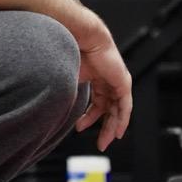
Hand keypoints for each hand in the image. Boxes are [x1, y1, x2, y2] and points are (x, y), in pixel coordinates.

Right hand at [75, 36, 133, 152]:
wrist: (83, 38)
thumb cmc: (74, 52)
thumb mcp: (69, 79)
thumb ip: (68, 94)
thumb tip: (56, 110)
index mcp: (97, 79)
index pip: (97, 104)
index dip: (89, 118)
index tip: (80, 128)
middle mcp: (108, 81)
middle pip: (109, 110)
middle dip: (104, 128)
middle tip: (100, 143)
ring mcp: (118, 82)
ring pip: (117, 110)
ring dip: (112, 127)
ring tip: (106, 140)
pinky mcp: (124, 82)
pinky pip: (125, 106)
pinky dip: (122, 120)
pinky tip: (118, 131)